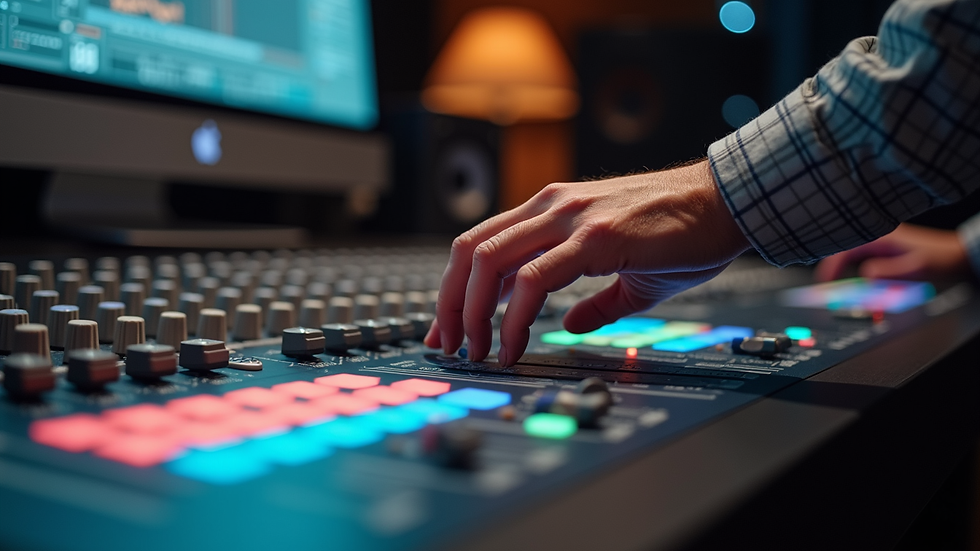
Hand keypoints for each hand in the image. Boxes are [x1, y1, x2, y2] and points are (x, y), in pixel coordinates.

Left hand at [423, 161, 750, 365]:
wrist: (728, 203)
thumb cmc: (683, 233)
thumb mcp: (627, 272)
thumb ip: (593, 299)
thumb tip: (568, 325)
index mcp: (552, 210)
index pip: (481, 244)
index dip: (455, 288)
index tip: (449, 329)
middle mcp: (551, 206)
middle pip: (470, 251)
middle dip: (448, 304)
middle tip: (449, 347)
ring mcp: (570, 217)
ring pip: (489, 261)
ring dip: (471, 313)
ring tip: (477, 352)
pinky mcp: (594, 236)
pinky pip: (532, 279)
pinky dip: (512, 317)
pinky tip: (513, 345)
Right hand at [814, 223, 970, 281]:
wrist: (958, 254)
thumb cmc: (940, 258)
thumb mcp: (915, 268)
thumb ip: (888, 271)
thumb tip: (865, 276)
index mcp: (880, 237)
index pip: (845, 249)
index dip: (831, 266)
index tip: (824, 281)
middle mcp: (879, 236)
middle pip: (845, 249)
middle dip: (833, 266)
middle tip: (826, 283)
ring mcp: (883, 241)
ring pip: (853, 253)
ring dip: (843, 267)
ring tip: (836, 282)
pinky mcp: (887, 249)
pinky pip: (862, 257)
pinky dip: (854, 267)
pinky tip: (856, 277)